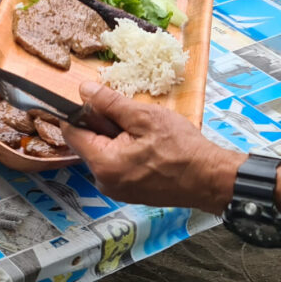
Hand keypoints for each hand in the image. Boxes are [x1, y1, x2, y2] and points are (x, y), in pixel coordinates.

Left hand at [63, 82, 243, 213]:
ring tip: (143, 135)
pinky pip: (114, 165)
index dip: (80, 113)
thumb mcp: (145, 117)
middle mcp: (103, 181)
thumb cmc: (182, 149)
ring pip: (101, 153)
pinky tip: (146, 148)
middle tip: (132, 121)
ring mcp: (115, 189)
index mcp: (103, 163)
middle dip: (102, 126)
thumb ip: (110, 103)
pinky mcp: (126, 191)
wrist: (209, 178)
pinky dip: (123, 152)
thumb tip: (84, 90)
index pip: (71, 132)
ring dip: (115, 138)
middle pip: (86, 143)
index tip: (98, 103)